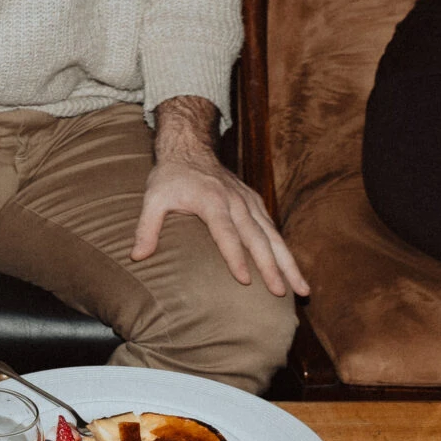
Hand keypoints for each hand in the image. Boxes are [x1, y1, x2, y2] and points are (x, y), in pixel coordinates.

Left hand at [134, 101, 308, 296]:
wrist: (190, 148)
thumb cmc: (170, 178)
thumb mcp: (152, 198)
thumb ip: (146, 228)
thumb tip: (137, 257)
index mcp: (211, 201)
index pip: (225, 233)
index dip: (235, 257)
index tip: (245, 280)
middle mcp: (236, 202)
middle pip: (257, 238)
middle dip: (271, 267)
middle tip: (281, 293)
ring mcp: (249, 202)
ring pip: (273, 236)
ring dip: (288, 262)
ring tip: (302, 288)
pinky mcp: (255, 202)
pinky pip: (272, 229)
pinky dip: (284, 250)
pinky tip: (292, 270)